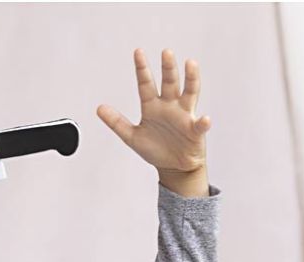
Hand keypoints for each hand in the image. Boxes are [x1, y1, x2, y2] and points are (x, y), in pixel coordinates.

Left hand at [96, 49, 210, 174]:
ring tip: (191, 64)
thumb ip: (116, 122)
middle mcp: (169, 106)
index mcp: (152, 107)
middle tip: (166, 52)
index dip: (142, 69)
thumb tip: (99, 108)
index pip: (146, 85)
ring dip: (191, 79)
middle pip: (169, 83)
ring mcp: (184, 115)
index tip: (138, 52)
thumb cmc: (155, 149)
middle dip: (168, 68)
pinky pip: (200, 124)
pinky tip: (204, 119)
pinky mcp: (195, 130)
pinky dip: (204, 122)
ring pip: (189, 93)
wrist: (174, 166)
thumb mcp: (132, 137)